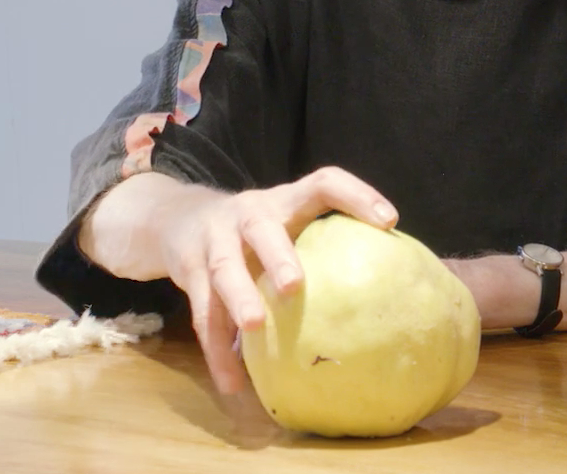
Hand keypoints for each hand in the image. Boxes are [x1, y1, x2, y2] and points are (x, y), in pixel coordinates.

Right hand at [156, 166, 396, 393]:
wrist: (177, 221)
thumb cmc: (256, 231)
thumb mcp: (284, 223)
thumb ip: (323, 246)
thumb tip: (389, 295)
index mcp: (284, 200)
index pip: (324, 184)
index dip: (357, 196)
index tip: (389, 220)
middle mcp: (248, 214)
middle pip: (262, 228)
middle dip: (278, 255)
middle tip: (295, 285)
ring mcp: (214, 240)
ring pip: (223, 269)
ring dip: (239, 298)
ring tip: (256, 327)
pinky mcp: (188, 271)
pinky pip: (202, 315)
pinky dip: (218, 351)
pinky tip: (236, 383)